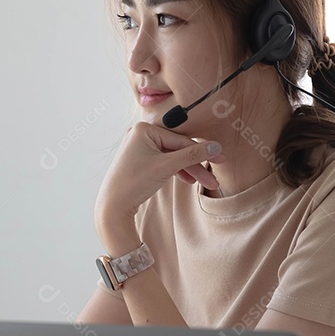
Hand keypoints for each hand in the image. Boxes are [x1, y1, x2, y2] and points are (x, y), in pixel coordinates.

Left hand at [95, 123, 223, 240]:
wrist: (112, 206)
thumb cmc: (135, 183)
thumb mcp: (166, 167)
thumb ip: (192, 155)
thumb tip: (215, 146)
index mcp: (144, 129)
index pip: (180, 141)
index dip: (202, 151)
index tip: (222, 158)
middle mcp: (139, 134)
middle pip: (177, 149)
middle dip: (196, 164)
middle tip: (215, 175)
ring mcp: (138, 147)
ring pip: (171, 157)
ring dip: (188, 170)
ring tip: (206, 182)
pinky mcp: (139, 160)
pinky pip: (162, 162)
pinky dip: (175, 171)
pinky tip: (189, 180)